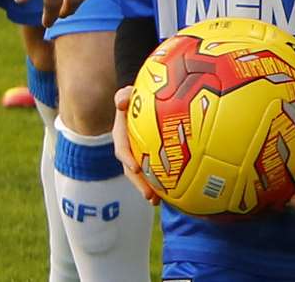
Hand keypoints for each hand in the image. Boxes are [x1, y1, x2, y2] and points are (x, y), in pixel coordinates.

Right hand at [110, 85, 161, 205]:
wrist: (143, 101)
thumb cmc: (136, 97)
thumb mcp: (127, 93)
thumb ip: (123, 95)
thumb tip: (121, 102)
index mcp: (122, 135)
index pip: (122, 149)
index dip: (127, 159)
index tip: (134, 168)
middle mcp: (129, 149)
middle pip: (131, 170)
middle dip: (139, 184)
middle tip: (150, 196)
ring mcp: (138, 155)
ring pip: (142, 175)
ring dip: (148, 189)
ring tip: (157, 202)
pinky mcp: (149, 158)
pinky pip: (154, 171)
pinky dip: (161, 182)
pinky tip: (173, 193)